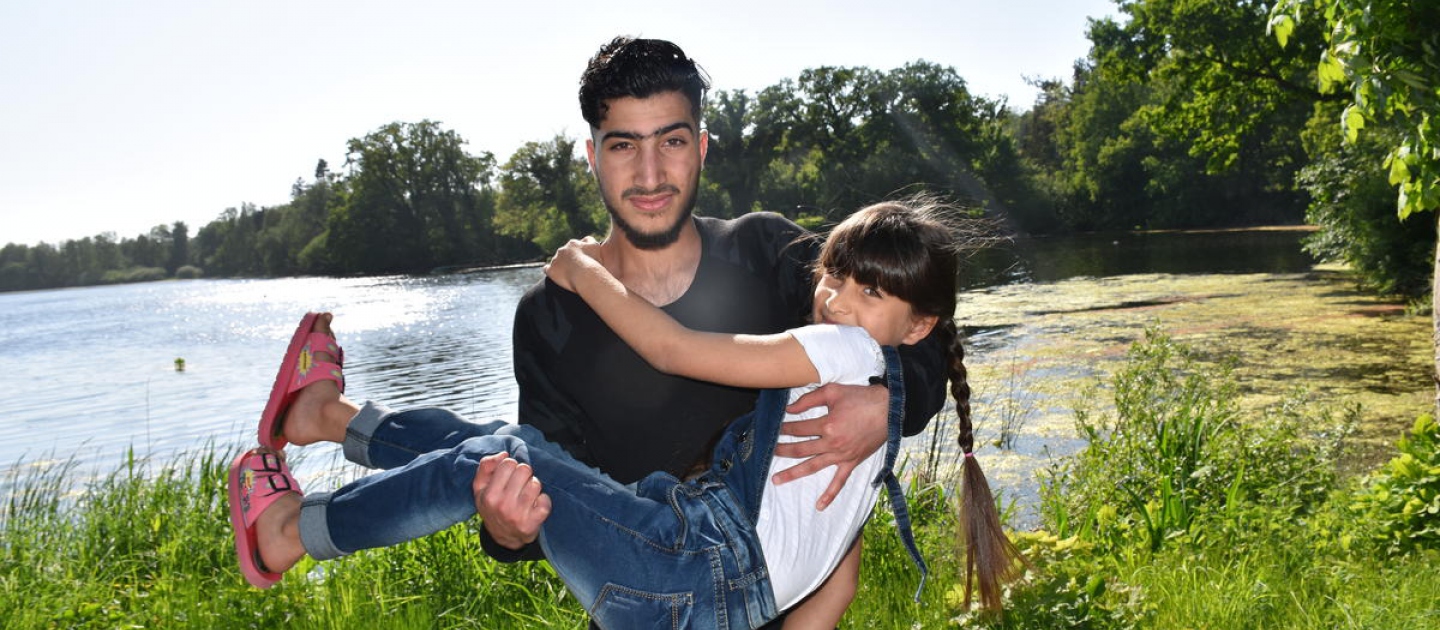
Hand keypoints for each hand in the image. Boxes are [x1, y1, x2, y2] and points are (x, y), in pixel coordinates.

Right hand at [472, 452, 551, 549]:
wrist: (504, 538)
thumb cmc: (493, 506)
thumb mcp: (480, 488)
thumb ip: (486, 467)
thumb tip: (504, 454)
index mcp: (488, 495)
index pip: (508, 463)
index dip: (511, 466)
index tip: (509, 476)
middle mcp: (502, 505)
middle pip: (524, 469)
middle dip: (524, 474)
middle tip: (519, 484)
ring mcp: (518, 515)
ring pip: (536, 483)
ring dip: (533, 486)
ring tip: (526, 495)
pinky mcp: (532, 523)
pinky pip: (545, 500)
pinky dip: (543, 500)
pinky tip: (534, 505)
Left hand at [543, 236, 602, 291]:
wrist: (585, 275)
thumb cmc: (593, 262)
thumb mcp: (595, 246)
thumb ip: (590, 240)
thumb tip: (585, 240)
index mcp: (572, 243)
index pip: (574, 246)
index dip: (578, 253)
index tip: (582, 260)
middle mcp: (562, 249)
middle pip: (564, 253)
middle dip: (569, 259)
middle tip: (576, 268)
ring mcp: (555, 260)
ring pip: (556, 261)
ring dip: (560, 265)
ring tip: (568, 274)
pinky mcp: (551, 270)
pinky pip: (547, 269)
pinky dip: (550, 270)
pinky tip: (555, 274)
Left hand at [772, 383, 887, 509]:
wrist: (889, 409)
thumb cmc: (862, 398)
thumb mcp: (833, 391)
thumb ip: (809, 399)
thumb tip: (790, 408)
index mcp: (828, 425)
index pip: (799, 428)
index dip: (784, 428)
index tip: (774, 428)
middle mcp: (833, 443)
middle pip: (801, 449)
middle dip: (782, 450)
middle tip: (767, 453)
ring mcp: (842, 455)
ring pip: (813, 466)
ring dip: (793, 473)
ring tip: (776, 480)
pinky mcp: (852, 462)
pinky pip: (839, 482)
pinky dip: (830, 495)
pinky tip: (819, 506)